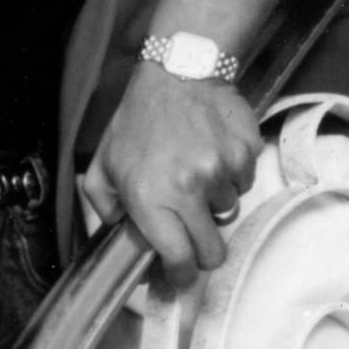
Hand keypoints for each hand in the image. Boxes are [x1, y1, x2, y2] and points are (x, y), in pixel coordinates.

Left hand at [82, 63, 261, 284]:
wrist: (179, 72)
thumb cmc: (138, 120)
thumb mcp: (103, 164)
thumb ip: (103, 208)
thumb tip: (119, 239)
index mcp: (151, 196)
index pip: (178, 258)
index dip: (180, 276)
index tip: (177, 277)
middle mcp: (189, 189)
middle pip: (213, 253)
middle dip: (202, 253)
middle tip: (192, 238)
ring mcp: (222, 171)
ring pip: (228, 214)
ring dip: (213, 205)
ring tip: (195, 174)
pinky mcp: (245, 155)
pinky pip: (243, 184)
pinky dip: (229, 177)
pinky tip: (211, 154)